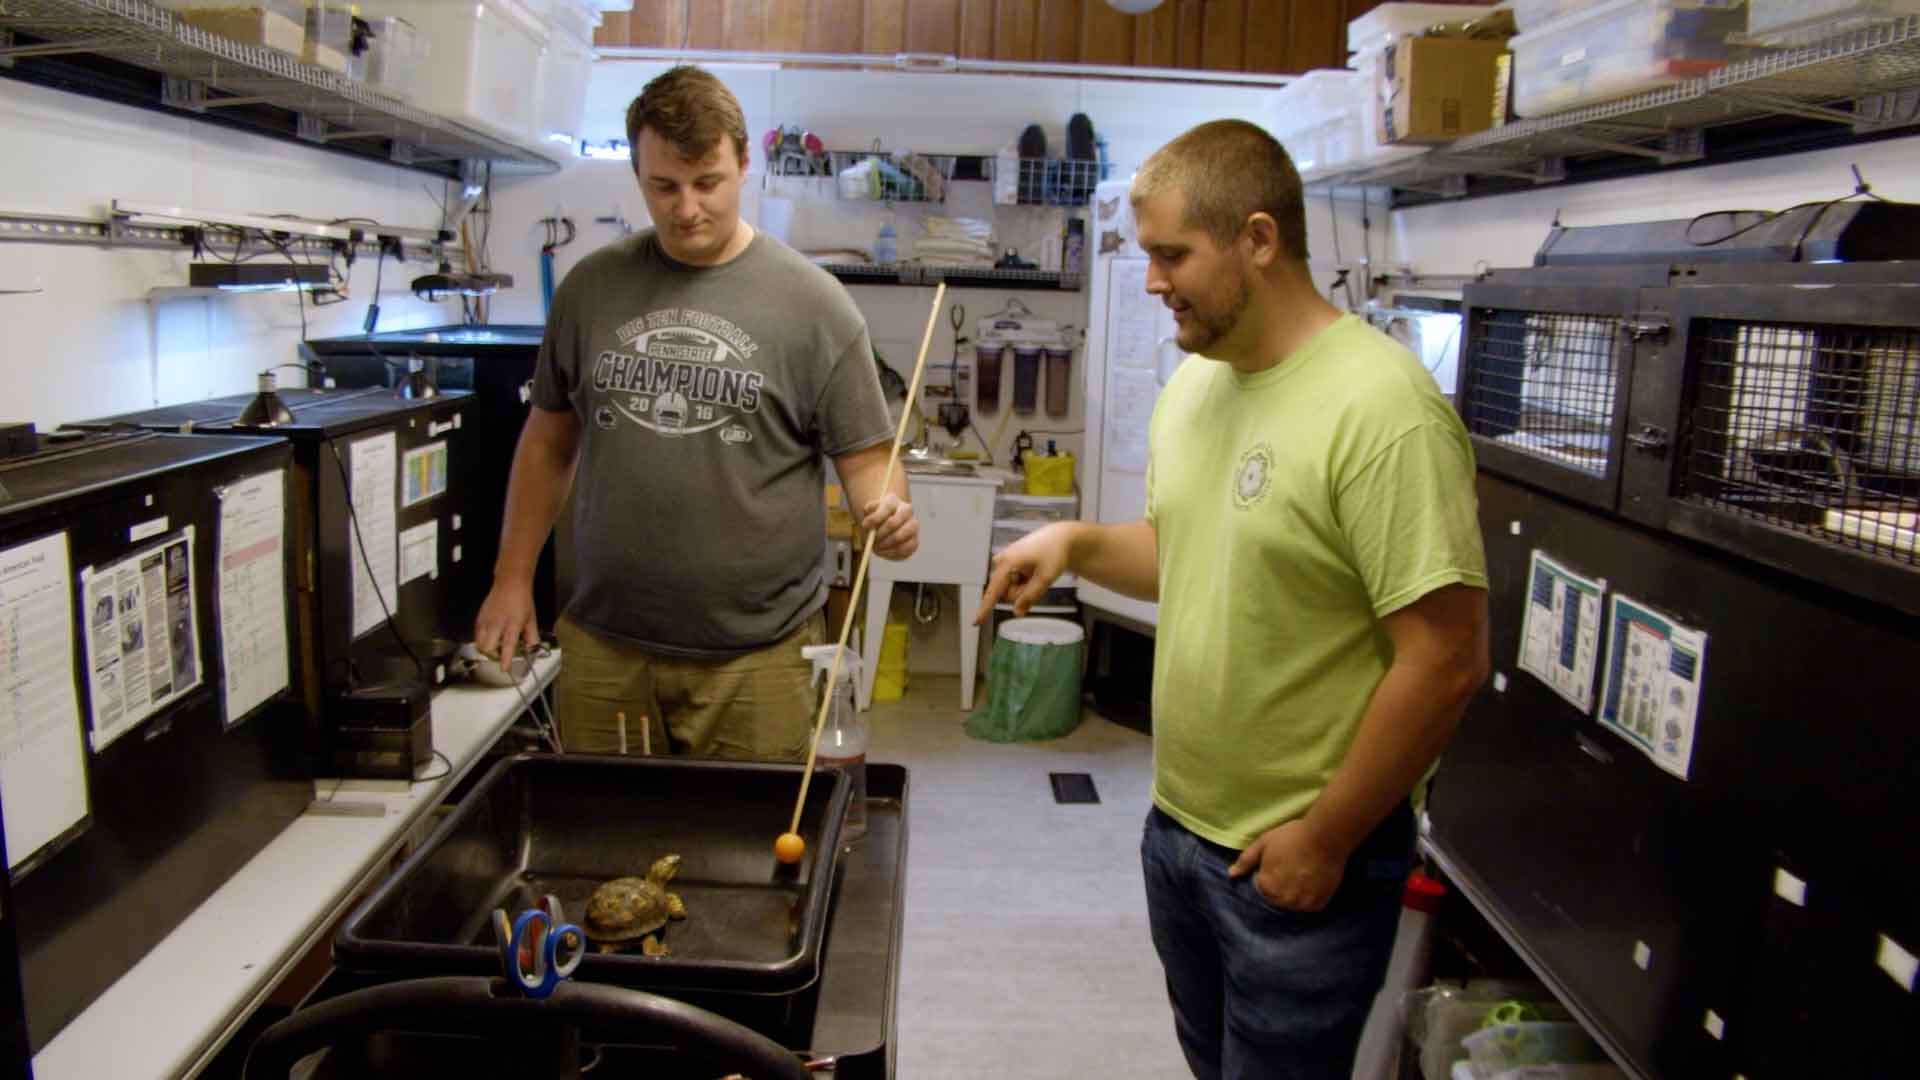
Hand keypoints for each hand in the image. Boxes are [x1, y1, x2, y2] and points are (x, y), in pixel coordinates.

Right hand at [473, 580, 539, 670]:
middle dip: (493, 656)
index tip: (504, 668)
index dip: (505, 659)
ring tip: (494, 647)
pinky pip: (476, 635)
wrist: (510, 583)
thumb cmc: (522, 600)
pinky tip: (488, 638)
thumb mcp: (531, 619)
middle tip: (500, 654)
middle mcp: (497, 624)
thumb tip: (531, 647)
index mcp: (513, 625)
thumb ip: (532, 636)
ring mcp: (486, 621)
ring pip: (479, 643)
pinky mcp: (480, 618)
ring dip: (486, 649)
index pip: (508, 646)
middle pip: (488, 648)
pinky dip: (481, 640)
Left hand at [862, 493, 918, 559]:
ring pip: (901, 536)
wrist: (884, 528)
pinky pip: (905, 549)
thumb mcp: (868, 514)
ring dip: (886, 544)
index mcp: (893, 501)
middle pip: (893, 523)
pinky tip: (885, 552)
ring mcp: (913, 526)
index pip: (887, 507)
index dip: (875, 518)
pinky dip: (892, 552)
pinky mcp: (914, 541)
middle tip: (872, 540)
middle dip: (880, 533)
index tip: (864, 526)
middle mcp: (906, 511)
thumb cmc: (875, 520)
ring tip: (878, 547)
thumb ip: (867, 517)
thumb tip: (867, 525)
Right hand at [974, 523, 1071, 623]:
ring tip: (1035, 574)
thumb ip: (1030, 597)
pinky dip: (1023, 583)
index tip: (976, 622)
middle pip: (1006, 593)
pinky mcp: (1007, 564)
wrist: (1059, 538)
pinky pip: (1012, 583)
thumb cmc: (1053, 554)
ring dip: (1023, 588)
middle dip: (1021, 594)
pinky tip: (1032, 574)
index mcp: (1008, 562)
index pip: (994, 591)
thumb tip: (1016, 613)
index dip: (985, 608)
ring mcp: (1003, 562)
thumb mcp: (1045, 578)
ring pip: (1009, 590)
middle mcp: (1001, 562)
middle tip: (1037, 581)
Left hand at [1227, 819, 1348, 912]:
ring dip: (1293, 893)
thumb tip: (1231, 874)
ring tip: (1302, 874)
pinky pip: (1308, 906)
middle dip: (1280, 886)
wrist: (1325, 837)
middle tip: (1292, 868)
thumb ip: (1246, 860)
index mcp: (1266, 886)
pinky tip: (1312, 880)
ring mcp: (1301, 904)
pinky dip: (1308, 896)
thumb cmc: (1292, 837)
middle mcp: (1283, 900)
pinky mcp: (1318, 904)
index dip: (1268, 874)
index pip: (1261, 888)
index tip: (1278, 863)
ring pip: (1292, 903)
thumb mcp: (1263, 843)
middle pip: (1276, 898)